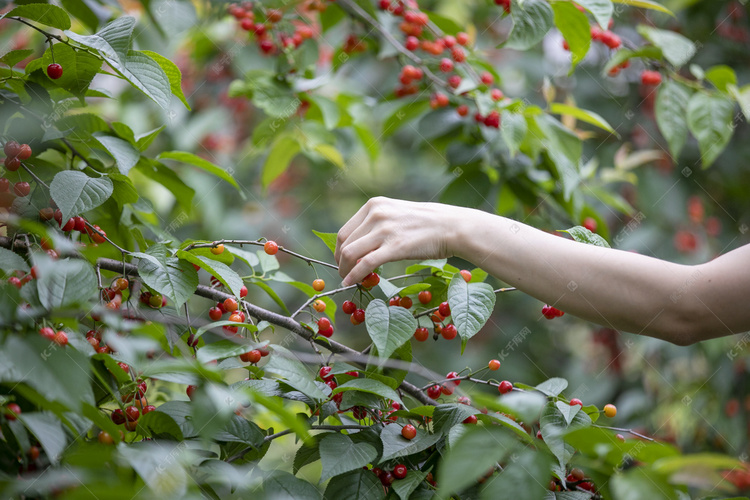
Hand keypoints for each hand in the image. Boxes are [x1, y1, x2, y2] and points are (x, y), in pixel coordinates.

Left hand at [335, 197, 465, 285]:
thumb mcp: (396, 214)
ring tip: (347, 279)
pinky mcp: (395, 247)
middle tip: (344, 273)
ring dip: (345, 270)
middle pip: (344, 243)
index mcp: (374, 205)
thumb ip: (377, 225)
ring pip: (350, 253)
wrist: (451, 226)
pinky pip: (366, 264)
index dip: (340, 249)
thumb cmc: (426, 223)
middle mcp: (376, 214)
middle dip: (340, 261)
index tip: (343, 260)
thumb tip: (361, 245)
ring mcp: (384, 230)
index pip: (345, 230)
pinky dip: (354, 276)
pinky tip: (351, 283)